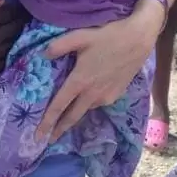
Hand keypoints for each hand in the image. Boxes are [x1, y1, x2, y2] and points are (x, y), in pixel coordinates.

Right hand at [0, 0, 24, 80]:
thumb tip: (2, 1)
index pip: (5, 15)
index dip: (14, 10)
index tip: (19, 7)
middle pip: (10, 32)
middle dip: (19, 23)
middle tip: (25, 19)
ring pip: (8, 49)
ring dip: (17, 40)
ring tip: (21, 34)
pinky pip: (0, 66)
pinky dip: (8, 58)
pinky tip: (10, 52)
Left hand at [36, 5, 159, 141]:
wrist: (138, 39)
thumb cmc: (108, 36)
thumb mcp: (80, 36)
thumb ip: (59, 46)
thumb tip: (43, 55)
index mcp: (80, 81)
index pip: (59, 106)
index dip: (47, 122)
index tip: (38, 136)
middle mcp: (92, 94)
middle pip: (72, 117)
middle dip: (59, 130)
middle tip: (48, 140)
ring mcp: (106, 96)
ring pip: (85, 109)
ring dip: (74, 114)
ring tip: (65, 116)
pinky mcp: (116, 95)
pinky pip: (97, 102)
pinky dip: (88, 104)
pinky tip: (86, 97)